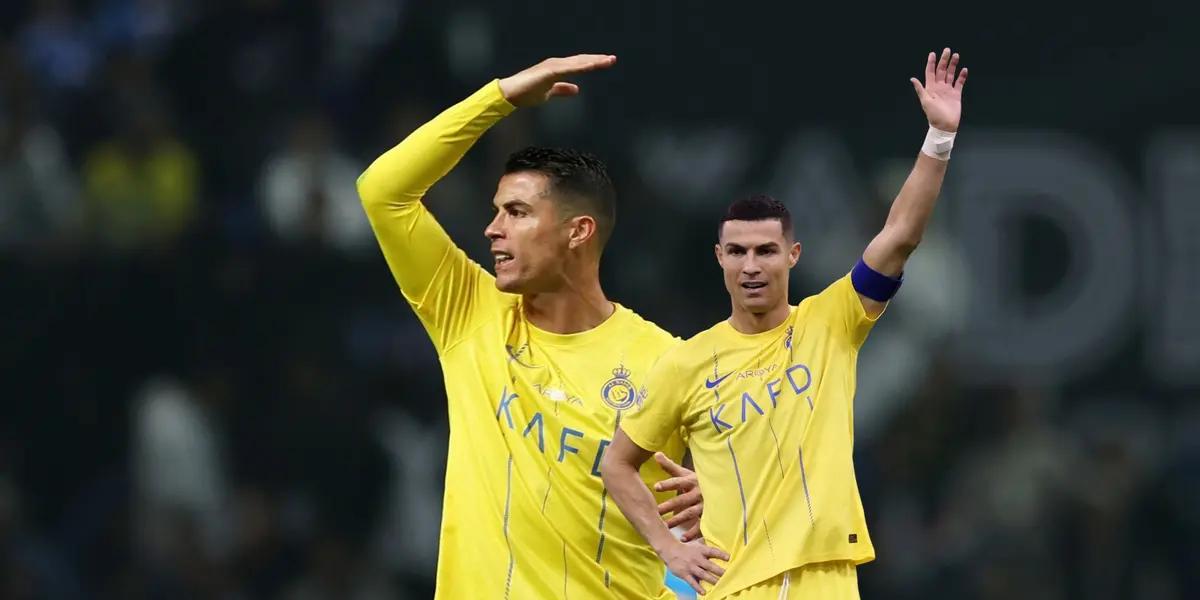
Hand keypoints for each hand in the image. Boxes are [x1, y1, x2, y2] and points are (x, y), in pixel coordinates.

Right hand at [498, 54, 616, 107]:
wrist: (510, 94)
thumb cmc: (527, 93)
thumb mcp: (550, 93)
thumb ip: (562, 90)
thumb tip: (577, 89)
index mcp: (558, 69)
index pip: (579, 64)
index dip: (593, 63)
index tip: (607, 62)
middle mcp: (556, 64)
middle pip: (581, 60)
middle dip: (597, 59)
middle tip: (612, 59)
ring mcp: (552, 66)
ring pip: (577, 63)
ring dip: (592, 61)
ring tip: (606, 60)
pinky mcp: (548, 71)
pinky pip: (568, 68)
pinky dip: (580, 67)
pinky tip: (590, 66)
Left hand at [653, 452, 702, 541]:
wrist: (723, 488)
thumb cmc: (698, 481)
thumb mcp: (685, 473)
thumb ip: (670, 466)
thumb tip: (655, 453)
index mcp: (692, 480)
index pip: (678, 482)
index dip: (668, 484)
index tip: (656, 486)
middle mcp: (698, 492)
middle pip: (682, 500)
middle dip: (669, 506)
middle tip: (656, 512)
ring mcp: (704, 504)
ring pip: (690, 513)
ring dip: (677, 520)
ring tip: (665, 526)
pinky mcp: (709, 516)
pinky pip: (701, 525)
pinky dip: (693, 533)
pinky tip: (683, 539)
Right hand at [657, 539, 728, 594]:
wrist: (670, 550)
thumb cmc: (685, 547)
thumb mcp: (696, 543)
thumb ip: (705, 543)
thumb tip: (715, 540)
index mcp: (700, 550)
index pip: (712, 551)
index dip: (721, 554)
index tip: (729, 558)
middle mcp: (697, 558)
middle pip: (710, 565)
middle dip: (719, 571)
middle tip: (728, 575)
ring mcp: (691, 567)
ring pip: (703, 574)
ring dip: (712, 580)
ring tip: (720, 585)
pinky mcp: (684, 574)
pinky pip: (692, 582)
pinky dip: (698, 587)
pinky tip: (704, 592)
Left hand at [910, 48, 966, 131]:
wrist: (945, 125)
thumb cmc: (934, 115)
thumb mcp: (925, 102)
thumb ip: (920, 89)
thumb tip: (912, 79)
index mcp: (931, 88)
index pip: (930, 72)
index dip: (931, 63)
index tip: (932, 53)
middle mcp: (939, 87)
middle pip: (941, 71)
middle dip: (944, 60)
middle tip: (947, 50)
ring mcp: (948, 90)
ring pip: (950, 74)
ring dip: (953, 65)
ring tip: (956, 56)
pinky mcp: (956, 94)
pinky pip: (959, 83)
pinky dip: (962, 76)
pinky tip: (964, 69)